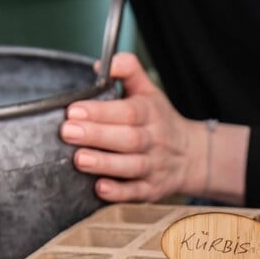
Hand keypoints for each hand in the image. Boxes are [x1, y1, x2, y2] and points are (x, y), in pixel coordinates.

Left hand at [61, 52, 247, 203]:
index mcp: (152, 114)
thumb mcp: (149, 92)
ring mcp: (154, 167)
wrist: (192, 157)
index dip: (101, 112)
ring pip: (132, 167)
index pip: (129, 112)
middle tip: (68, 132)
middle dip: (97, 136)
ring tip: (79, 159)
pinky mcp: (152, 190)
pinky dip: (119, 193)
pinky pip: (137, 193)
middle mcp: (155, 141)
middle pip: (129, 139)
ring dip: (105, 164)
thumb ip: (128, 71)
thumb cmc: (160, 121)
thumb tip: (101, 65)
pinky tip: (100, 188)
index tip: (74, 110)